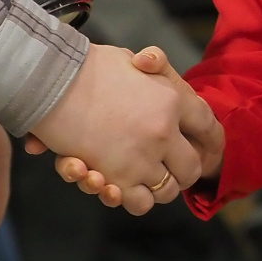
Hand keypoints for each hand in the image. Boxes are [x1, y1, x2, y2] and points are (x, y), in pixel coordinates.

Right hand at [24, 44, 223, 216]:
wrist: (51, 80)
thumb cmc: (87, 67)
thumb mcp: (126, 58)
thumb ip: (148, 62)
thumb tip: (147, 62)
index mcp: (173, 100)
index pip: (208, 126)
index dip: (209, 138)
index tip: (205, 144)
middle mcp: (164, 132)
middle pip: (193, 166)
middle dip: (183, 169)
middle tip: (169, 165)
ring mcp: (143, 159)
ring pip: (167, 190)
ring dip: (157, 187)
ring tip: (138, 174)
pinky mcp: (118, 179)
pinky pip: (139, 202)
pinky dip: (130, 198)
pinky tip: (113, 183)